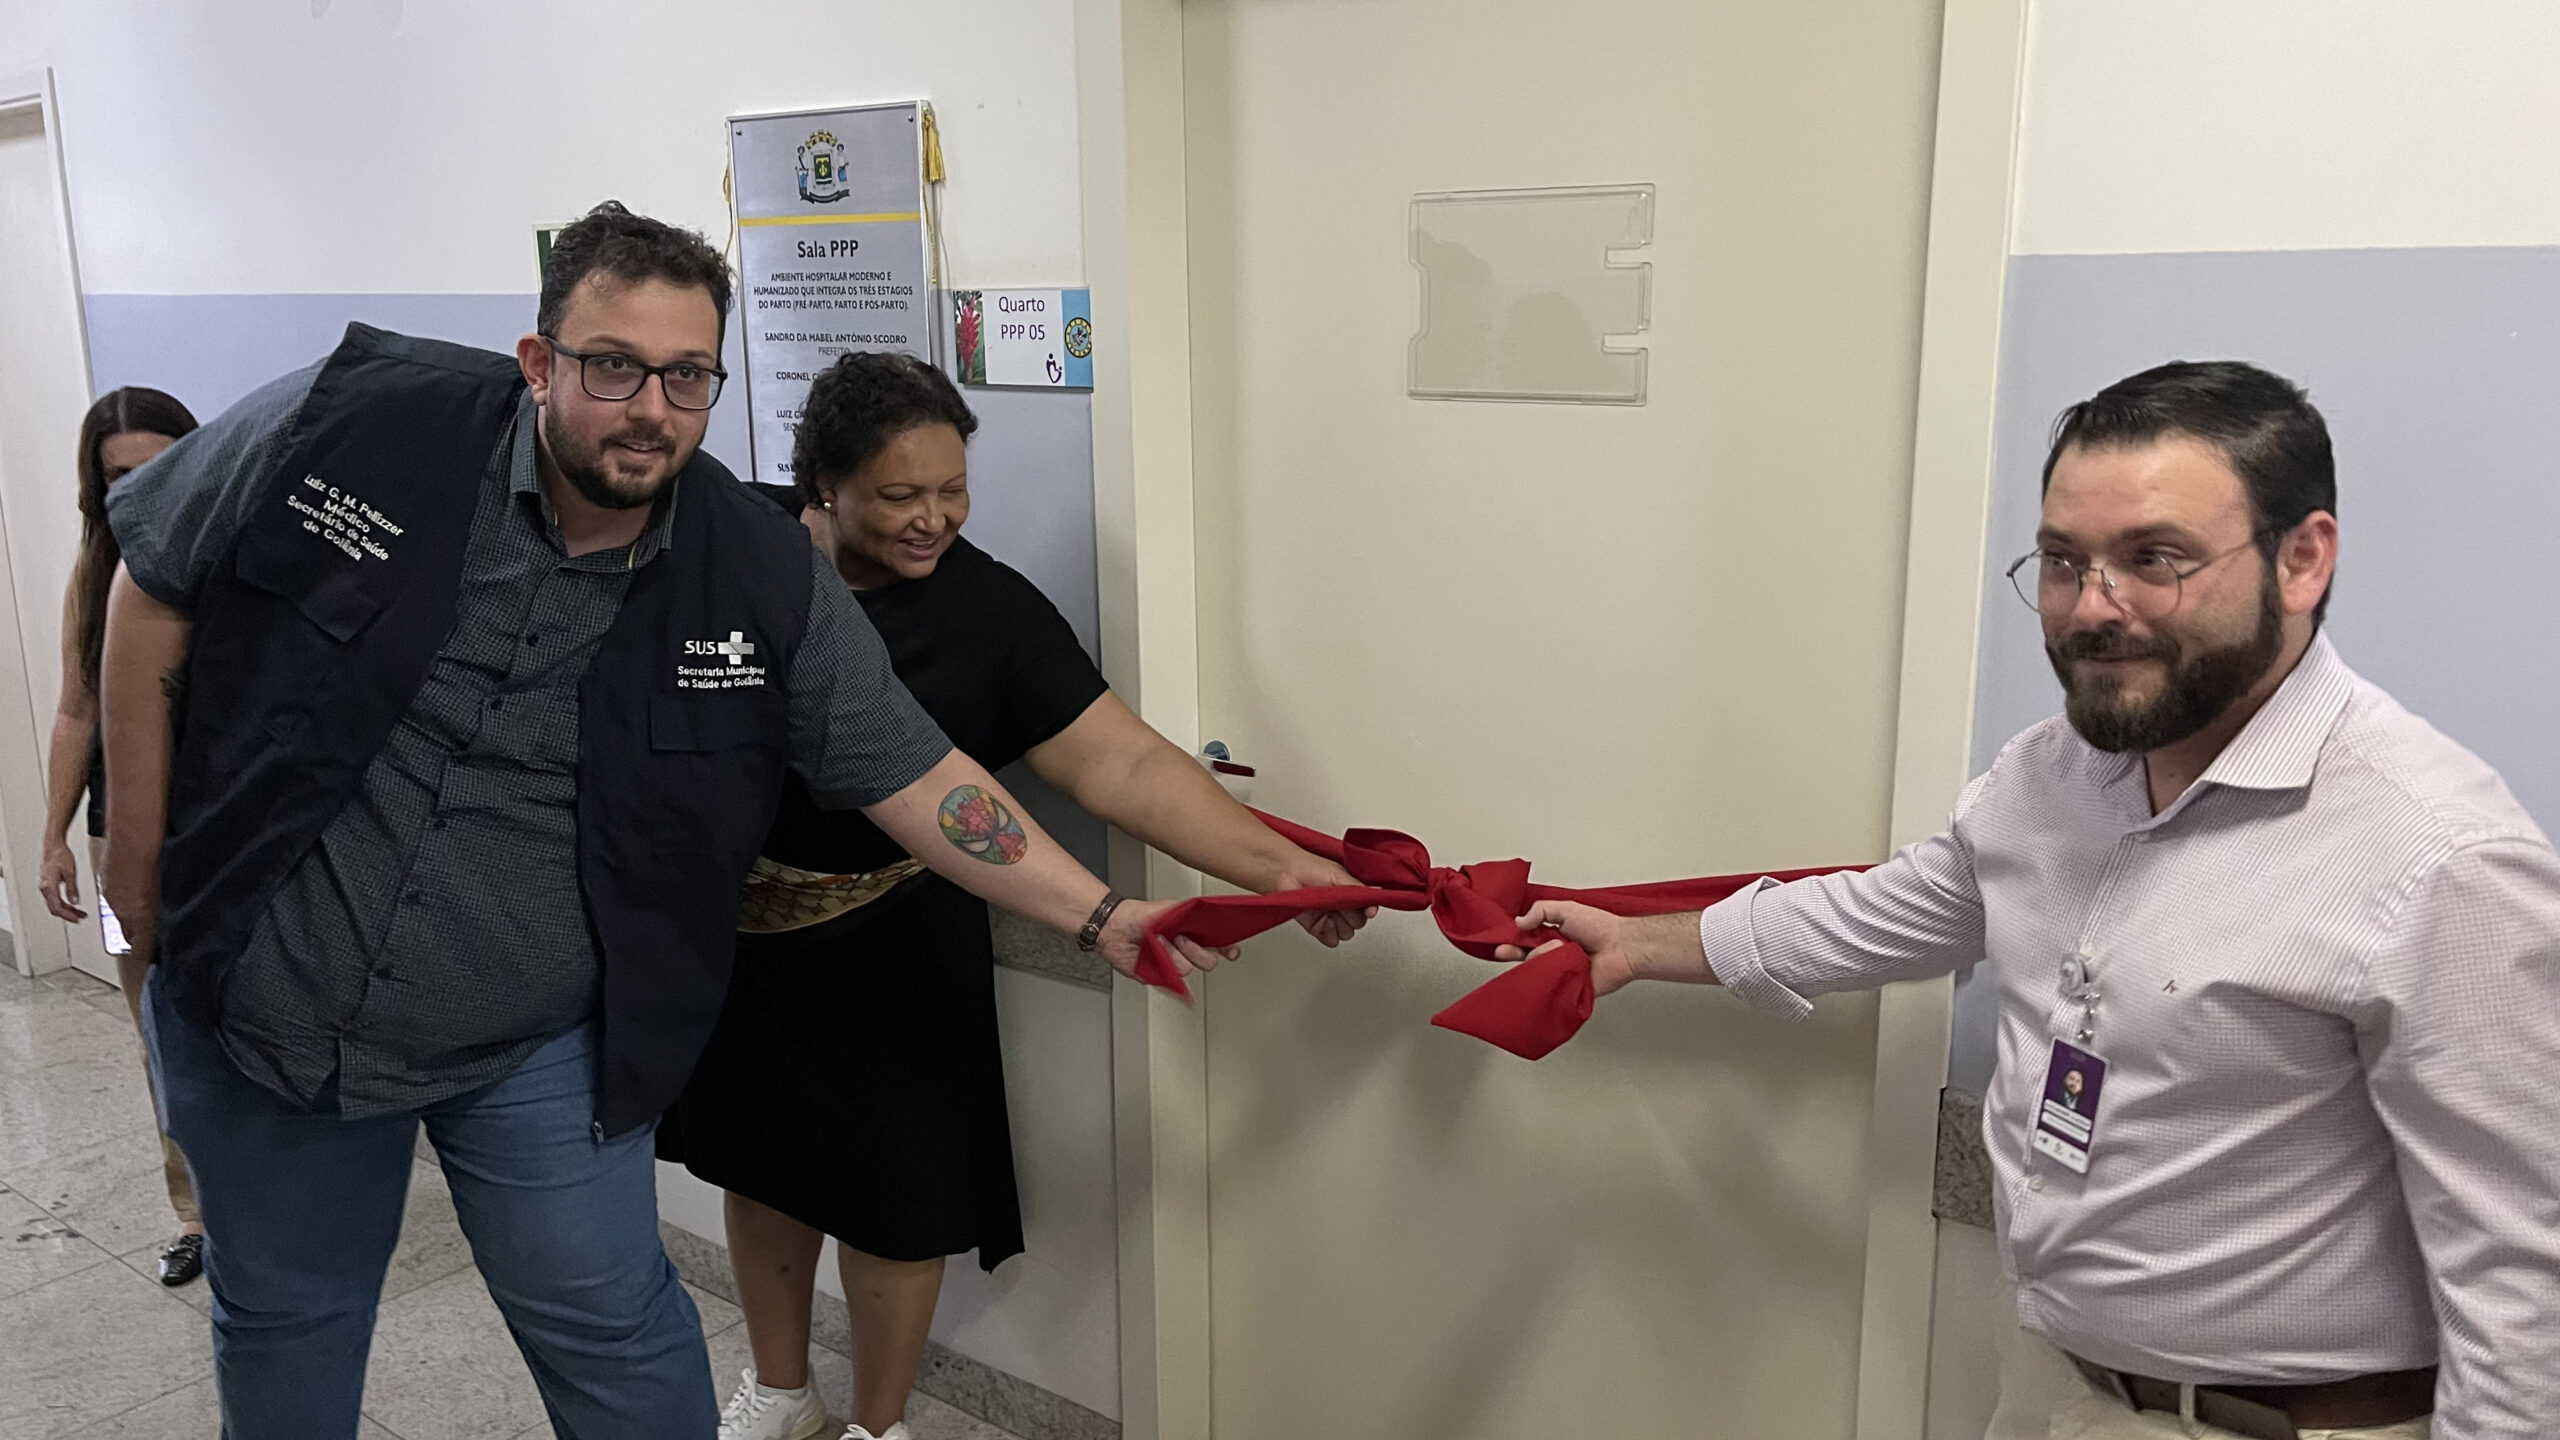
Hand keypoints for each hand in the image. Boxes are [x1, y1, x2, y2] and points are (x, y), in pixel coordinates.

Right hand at [38, 841, 85, 922]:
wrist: (54, 848)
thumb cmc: (60, 856)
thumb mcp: (70, 872)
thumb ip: (72, 888)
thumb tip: (75, 902)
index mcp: (49, 886)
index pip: (56, 906)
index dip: (66, 915)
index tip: (76, 919)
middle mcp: (45, 888)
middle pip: (55, 907)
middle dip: (68, 914)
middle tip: (81, 917)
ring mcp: (47, 888)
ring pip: (56, 904)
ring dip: (68, 910)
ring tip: (81, 913)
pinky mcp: (50, 886)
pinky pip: (56, 899)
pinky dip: (65, 904)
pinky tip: (74, 905)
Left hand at [1098, 896, 1236, 981]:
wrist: (1114, 929)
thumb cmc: (1140, 916)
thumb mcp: (1170, 908)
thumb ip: (1191, 913)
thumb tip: (1208, 914)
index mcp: (1193, 933)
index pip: (1218, 944)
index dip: (1227, 949)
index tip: (1230, 951)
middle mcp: (1186, 950)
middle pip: (1207, 961)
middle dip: (1194, 950)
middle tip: (1179, 938)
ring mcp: (1173, 964)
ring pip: (1187, 970)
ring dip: (1172, 955)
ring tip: (1158, 943)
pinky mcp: (1160, 977)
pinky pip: (1170, 984)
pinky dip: (1165, 974)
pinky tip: (1157, 960)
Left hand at [1271, 854, 1377, 947]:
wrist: (1286, 875)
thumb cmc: (1310, 869)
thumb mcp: (1339, 875)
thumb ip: (1359, 888)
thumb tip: (1378, 893)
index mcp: (1351, 892)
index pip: (1368, 908)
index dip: (1369, 910)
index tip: (1368, 911)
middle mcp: (1342, 906)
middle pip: (1358, 923)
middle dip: (1351, 918)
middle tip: (1341, 907)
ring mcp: (1330, 918)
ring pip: (1346, 934)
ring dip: (1340, 927)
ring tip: (1330, 914)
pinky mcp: (1317, 928)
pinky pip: (1331, 940)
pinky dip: (1329, 934)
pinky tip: (1323, 921)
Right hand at [1495, 900, 1642, 997]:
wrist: (1622, 947)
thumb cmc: (1601, 927)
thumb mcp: (1567, 908)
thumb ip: (1540, 911)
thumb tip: (1518, 922)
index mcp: (1552, 934)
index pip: (1524, 939)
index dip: (1511, 939)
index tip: (1500, 940)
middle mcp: (1553, 953)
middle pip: (1524, 956)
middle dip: (1513, 952)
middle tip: (1505, 951)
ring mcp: (1559, 971)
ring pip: (1535, 969)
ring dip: (1542, 957)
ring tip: (1559, 948)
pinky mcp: (1565, 988)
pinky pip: (1548, 986)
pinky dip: (1549, 977)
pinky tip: (1557, 968)